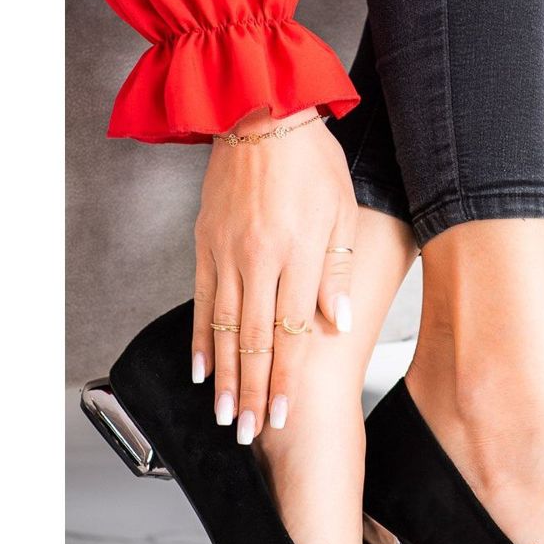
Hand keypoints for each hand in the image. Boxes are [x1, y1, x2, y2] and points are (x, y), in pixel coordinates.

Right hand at [190, 107, 356, 440]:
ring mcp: (228, 253)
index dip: (285, 379)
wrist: (261, 111)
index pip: (291, 333)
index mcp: (297, 254)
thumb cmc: (312, 160)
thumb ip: (337, 271)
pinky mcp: (206, 243)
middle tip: (247, 432)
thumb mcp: (343, 211)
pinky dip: (200, 337)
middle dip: (251, 393)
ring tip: (222, 414)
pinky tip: (200, 367)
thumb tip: (335, 322)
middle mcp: (259, 260)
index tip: (280, 415)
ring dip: (224, 376)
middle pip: (254, 341)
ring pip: (224, 328)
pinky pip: (201, 299)